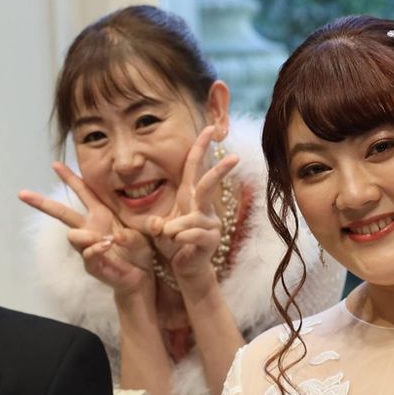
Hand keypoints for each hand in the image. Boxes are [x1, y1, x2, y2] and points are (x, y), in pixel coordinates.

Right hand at [20, 162, 152, 297]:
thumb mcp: (141, 235)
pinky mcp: (92, 264)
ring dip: (86, 235)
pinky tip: (107, 246)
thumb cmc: (141, 251)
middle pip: (62, 212)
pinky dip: (96, 249)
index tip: (55, 164)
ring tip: (107, 240)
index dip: (70, 178)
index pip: (83, 192)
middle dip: (42, 203)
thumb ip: (130, 235)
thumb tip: (112, 238)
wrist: (142, 276)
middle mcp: (91, 228)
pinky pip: (87, 253)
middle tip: (22, 193)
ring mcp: (88, 246)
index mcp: (101, 214)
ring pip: (73, 235)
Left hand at [134, 126, 239, 289]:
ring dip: (174, 229)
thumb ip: (157, 223)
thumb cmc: (175, 242)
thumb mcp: (162, 227)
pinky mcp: (211, 239)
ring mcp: (210, 223)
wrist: (186, 267)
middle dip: (220, 171)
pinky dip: (181, 238)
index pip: (194, 166)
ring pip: (192, 219)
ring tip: (170, 237)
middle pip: (209, 184)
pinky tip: (179, 243)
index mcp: (190, 196)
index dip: (201, 146)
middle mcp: (203, 206)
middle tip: (236, 157)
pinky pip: (193, 234)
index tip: (210, 127)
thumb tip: (159, 226)